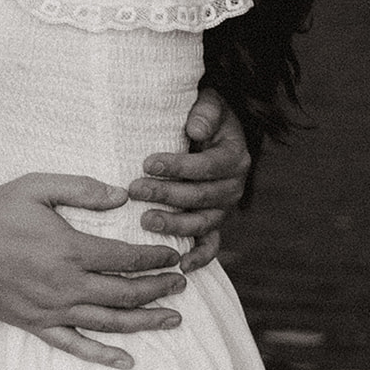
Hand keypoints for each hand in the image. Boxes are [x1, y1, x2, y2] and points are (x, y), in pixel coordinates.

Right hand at [0, 173, 186, 368]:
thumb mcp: (37, 186)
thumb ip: (82, 189)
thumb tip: (121, 195)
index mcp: (70, 249)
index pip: (126, 257)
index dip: (155, 258)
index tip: (174, 255)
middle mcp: (66, 285)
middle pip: (126, 293)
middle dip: (159, 289)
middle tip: (182, 285)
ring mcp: (52, 309)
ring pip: (110, 322)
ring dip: (145, 322)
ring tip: (173, 319)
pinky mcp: (36, 325)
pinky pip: (76, 346)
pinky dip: (103, 356)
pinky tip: (126, 361)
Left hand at [128, 88, 250, 272]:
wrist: (213, 132)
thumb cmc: (204, 116)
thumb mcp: (210, 103)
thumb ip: (205, 111)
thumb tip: (196, 128)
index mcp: (234, 157)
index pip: (207, 166)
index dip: (178, 166)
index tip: (147, 162)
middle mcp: (233, 186)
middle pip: (200, 196)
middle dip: (166, 194)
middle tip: (135, 190)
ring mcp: (224, 208)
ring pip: (203, 223)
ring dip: (174, 224)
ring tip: (145, 221)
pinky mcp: (214, 223)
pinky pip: (211, 245)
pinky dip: (199, 258)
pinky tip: (181, 266)